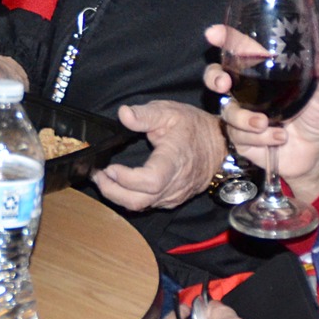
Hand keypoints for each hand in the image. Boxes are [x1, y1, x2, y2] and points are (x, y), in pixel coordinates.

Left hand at [94, 100, 226, 212]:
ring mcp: (174, 195)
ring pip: (141, 206)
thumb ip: (145, 114)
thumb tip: (124, 114)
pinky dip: (129, 198)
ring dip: (117, 195)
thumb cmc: (194, 128)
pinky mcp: (172, 200)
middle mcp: (175, 184)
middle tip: (97, 175)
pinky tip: (119, 184)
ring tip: (103, 178)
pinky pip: (147, 205)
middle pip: (139, 201)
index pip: (150, 181)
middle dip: (112, 191)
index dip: (126, 179)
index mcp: (174, 161)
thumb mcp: (169, 112)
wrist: (220, 145)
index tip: (110, 167)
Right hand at [203, 26, 318, 206]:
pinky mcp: (242, 138)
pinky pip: (238, 135)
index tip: (214, 34)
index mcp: (265, 73)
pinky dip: (259, 137)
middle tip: (223, 84)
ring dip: (244, 118)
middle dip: (214, 77)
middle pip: (217, 76)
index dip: (225, 39)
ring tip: (265, 124)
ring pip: (227, 110)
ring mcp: (243, 114)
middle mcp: (248, 91)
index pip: (240, 50)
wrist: (315, 155)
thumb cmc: (317, 119)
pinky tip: (277, 138)